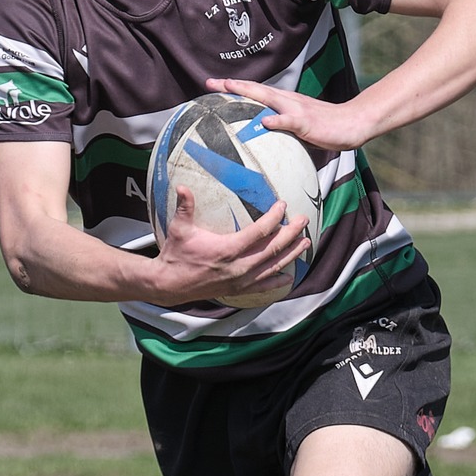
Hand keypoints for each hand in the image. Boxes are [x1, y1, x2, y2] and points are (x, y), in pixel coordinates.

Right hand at [149, 186, 311, 305]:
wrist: (170, 285)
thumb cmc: (176, 254)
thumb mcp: (180, 229)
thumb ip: (185, 207)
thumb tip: (182, 186)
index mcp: (228, 249)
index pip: (260, 231)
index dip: (274, 217)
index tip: (283, 205)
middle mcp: (239, 266)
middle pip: (273, 248)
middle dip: (291, 233)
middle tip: (303, 220)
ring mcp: (241, 280)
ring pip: (273, 266)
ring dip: (292, 254)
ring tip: (306, 243)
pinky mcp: (238, 289)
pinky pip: (263, 285)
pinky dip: (278, 280)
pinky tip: (289, 276)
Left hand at [204, 74, 377, 152]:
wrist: (352, 123)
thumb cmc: (324, 126)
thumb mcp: (297, 125)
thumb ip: (279, 126)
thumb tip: (261, 132)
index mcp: (283, 101)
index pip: (255, 91)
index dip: (234, 87)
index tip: (212, 85)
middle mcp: (287, 100)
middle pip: (255, 89)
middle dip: (232, 86)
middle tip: (209, 82)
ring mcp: (297, 110)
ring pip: (268, 98)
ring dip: (248, 92)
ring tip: (228, 89)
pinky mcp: (307, 122)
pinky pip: (290, 121)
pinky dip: (277, 120)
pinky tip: (265, 121)